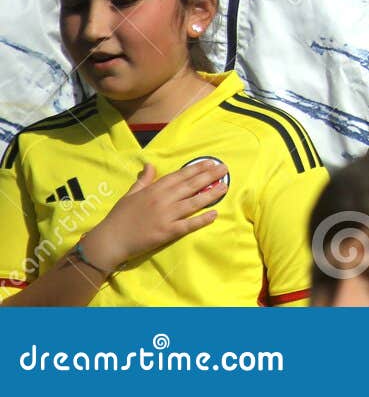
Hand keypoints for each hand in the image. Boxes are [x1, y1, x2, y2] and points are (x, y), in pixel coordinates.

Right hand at [80, 162, 227, 268]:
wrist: (109, 240)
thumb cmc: (119, 217)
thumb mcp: (130, 194)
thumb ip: (144, 180)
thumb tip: (150, 165)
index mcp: (154, 190)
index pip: (180, 176)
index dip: (196, 168)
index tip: (210, 162)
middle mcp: (162, 200)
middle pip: (190, 185)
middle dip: (209, 176)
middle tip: (225, 169)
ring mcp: (166, 216)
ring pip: (193, 203)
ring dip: (210, 194)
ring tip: (225, 186)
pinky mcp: (167, 232)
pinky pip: (188, 225)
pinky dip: (202, 220)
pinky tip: (214, 214)